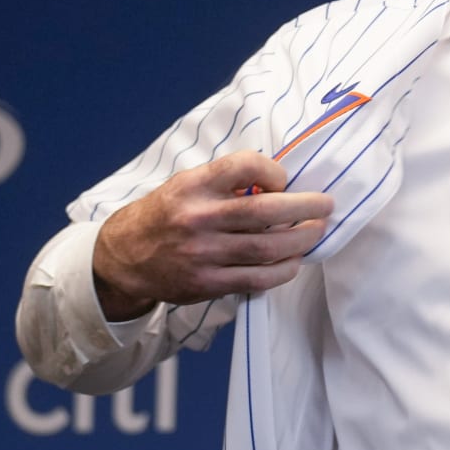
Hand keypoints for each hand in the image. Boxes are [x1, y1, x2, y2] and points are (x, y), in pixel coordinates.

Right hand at [92, 151, 334, 318]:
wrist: (123, 258)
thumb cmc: (167, 215)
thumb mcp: (187, 185)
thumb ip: (227, 182)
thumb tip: (280, 184)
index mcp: (193, 186)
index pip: (244, 166)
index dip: (273, 171)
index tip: (284, 179)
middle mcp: (198, 218)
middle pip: (265, 211)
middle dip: (305, 207)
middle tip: (326, 205)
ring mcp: (202, 254)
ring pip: (267, 248)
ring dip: (301, 240)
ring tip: (317, 231)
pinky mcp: (207, 284)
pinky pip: (257, 279)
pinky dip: (283, 270)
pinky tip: (294, 261)